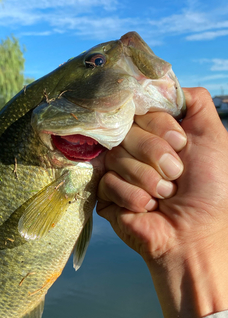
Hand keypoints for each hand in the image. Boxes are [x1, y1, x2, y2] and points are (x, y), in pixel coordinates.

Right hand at [97, 88, 227, 317]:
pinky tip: (147, 208)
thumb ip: (195, 103)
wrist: (195, 234)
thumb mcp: (214, 137)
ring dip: (148, 180)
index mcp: (155, 133)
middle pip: (126, 130)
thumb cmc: (211, 188)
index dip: (160, 125)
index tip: (181, 144)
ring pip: (116, 156)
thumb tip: (163, 82)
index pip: (140, 109)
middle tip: (175, 176)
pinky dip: (133, 197)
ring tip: (163, 196)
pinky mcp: (104, 195)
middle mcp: (133, 148)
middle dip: (156, 154)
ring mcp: (116, 170)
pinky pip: (107, 182)